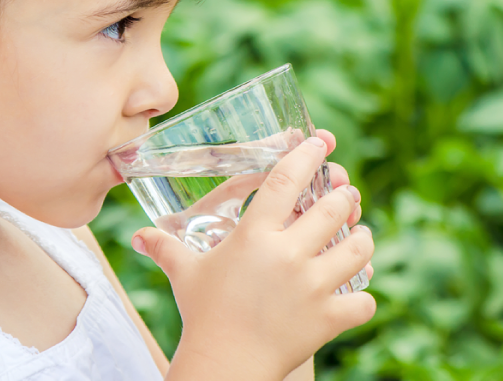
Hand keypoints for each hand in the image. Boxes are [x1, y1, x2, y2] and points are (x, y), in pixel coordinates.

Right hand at [133, 132, 375, 380]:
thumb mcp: (185, 274)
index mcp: (254, 235)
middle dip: (344, 197)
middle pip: (334, 208)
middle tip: (344, 197)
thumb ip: (164, 248)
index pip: (286, 180)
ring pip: (358, 247)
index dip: (306, 156)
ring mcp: (313, 286)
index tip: (319, 143)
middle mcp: (288, 254)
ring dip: (362, 238)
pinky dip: (363, 295)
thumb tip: (138, 236)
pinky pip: (364, 300)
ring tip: (358, 235)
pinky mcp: (329, 317)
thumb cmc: (203, 314)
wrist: (223, 366)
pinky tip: (355, 291)